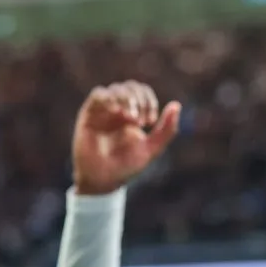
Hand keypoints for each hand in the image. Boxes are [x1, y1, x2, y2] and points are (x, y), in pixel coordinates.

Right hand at [72, 81, 180, 195]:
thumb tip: (176, 105)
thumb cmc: (126, 165)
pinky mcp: (88, 114)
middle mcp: (118, 110)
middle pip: (130, 87)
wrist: (104, 179)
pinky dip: (110, 98)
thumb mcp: (151, 148)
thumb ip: (166, 130)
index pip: (143, 92)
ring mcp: (103, 111)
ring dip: (127, 99)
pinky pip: (98, 95)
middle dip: (140, 100)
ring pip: (116, 89)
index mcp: (133, 115)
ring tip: (130, 117)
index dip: (149, 100)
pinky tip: (117, 111)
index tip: (149, 122)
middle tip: (140, 120)